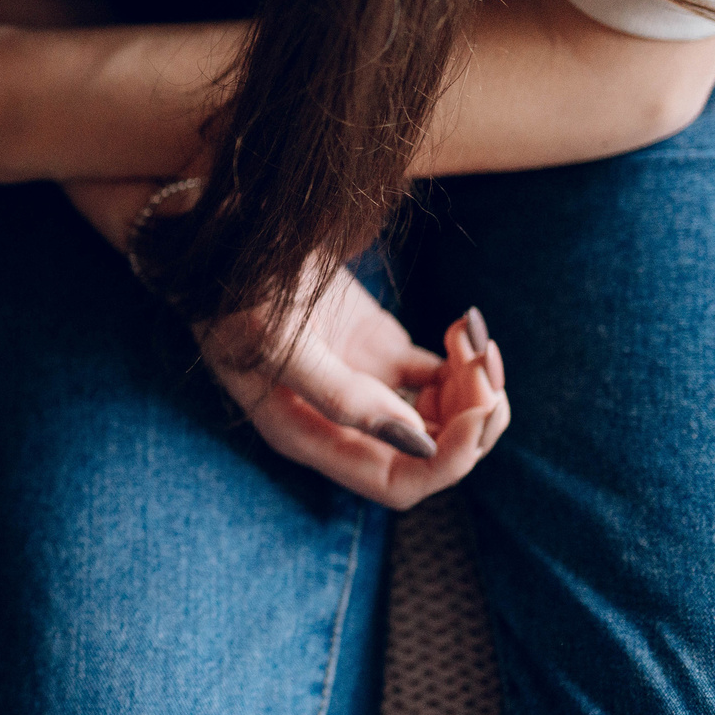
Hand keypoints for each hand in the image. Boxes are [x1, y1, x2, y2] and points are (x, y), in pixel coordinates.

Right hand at [198, 272, 510, 509]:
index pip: (397, 482)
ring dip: (476, 390)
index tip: (477, 410)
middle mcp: (342, 423)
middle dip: (472, 419)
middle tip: (483, 362)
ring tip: (474, 338)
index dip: (448, 460)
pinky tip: (462, 324)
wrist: (231, 232)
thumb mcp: (279, 343)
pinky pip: (444, 378)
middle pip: (433, 455)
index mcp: (312, 436)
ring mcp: (366, 387)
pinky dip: (466, 361)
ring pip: (446, 418)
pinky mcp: (382, 351)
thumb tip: (417, 443)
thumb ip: (342, 397)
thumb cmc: (237, 293)